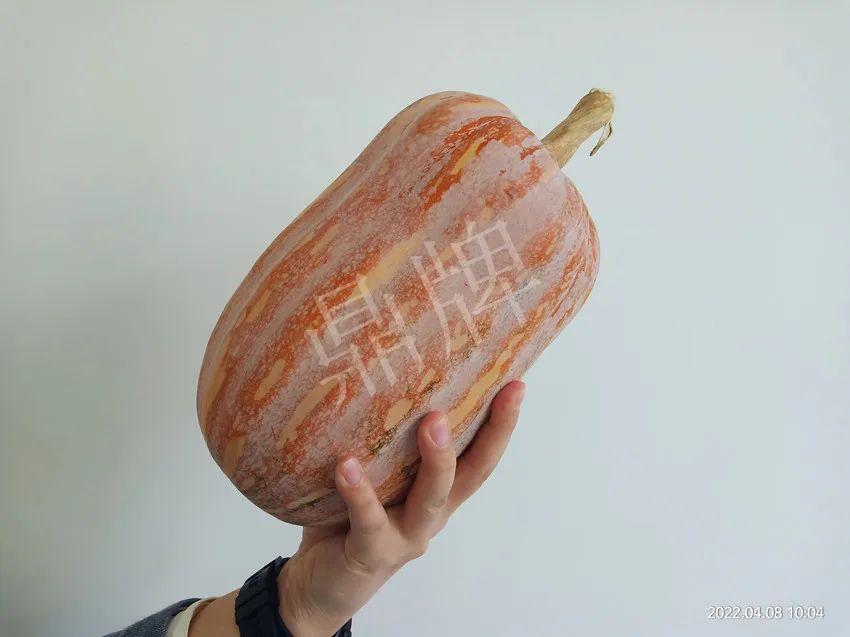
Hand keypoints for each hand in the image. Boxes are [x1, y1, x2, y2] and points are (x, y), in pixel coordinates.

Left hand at [278, 380, 525, 635]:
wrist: (316, 587)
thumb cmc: (343, 518)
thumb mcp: (371, 476)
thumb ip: (379, 441)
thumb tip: (369, 375)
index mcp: (437, 493)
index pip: (479, 454)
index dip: (501, 423)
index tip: (517, 384)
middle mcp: (431, 514)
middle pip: (473, 474)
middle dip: (492, 433)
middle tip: (499, 392)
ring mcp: (405, 536)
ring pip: (431, 497)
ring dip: (437, 459)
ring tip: (432, 421)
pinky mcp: (371, 553)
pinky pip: (369, 521)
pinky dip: (359, 492)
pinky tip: (347, 465)